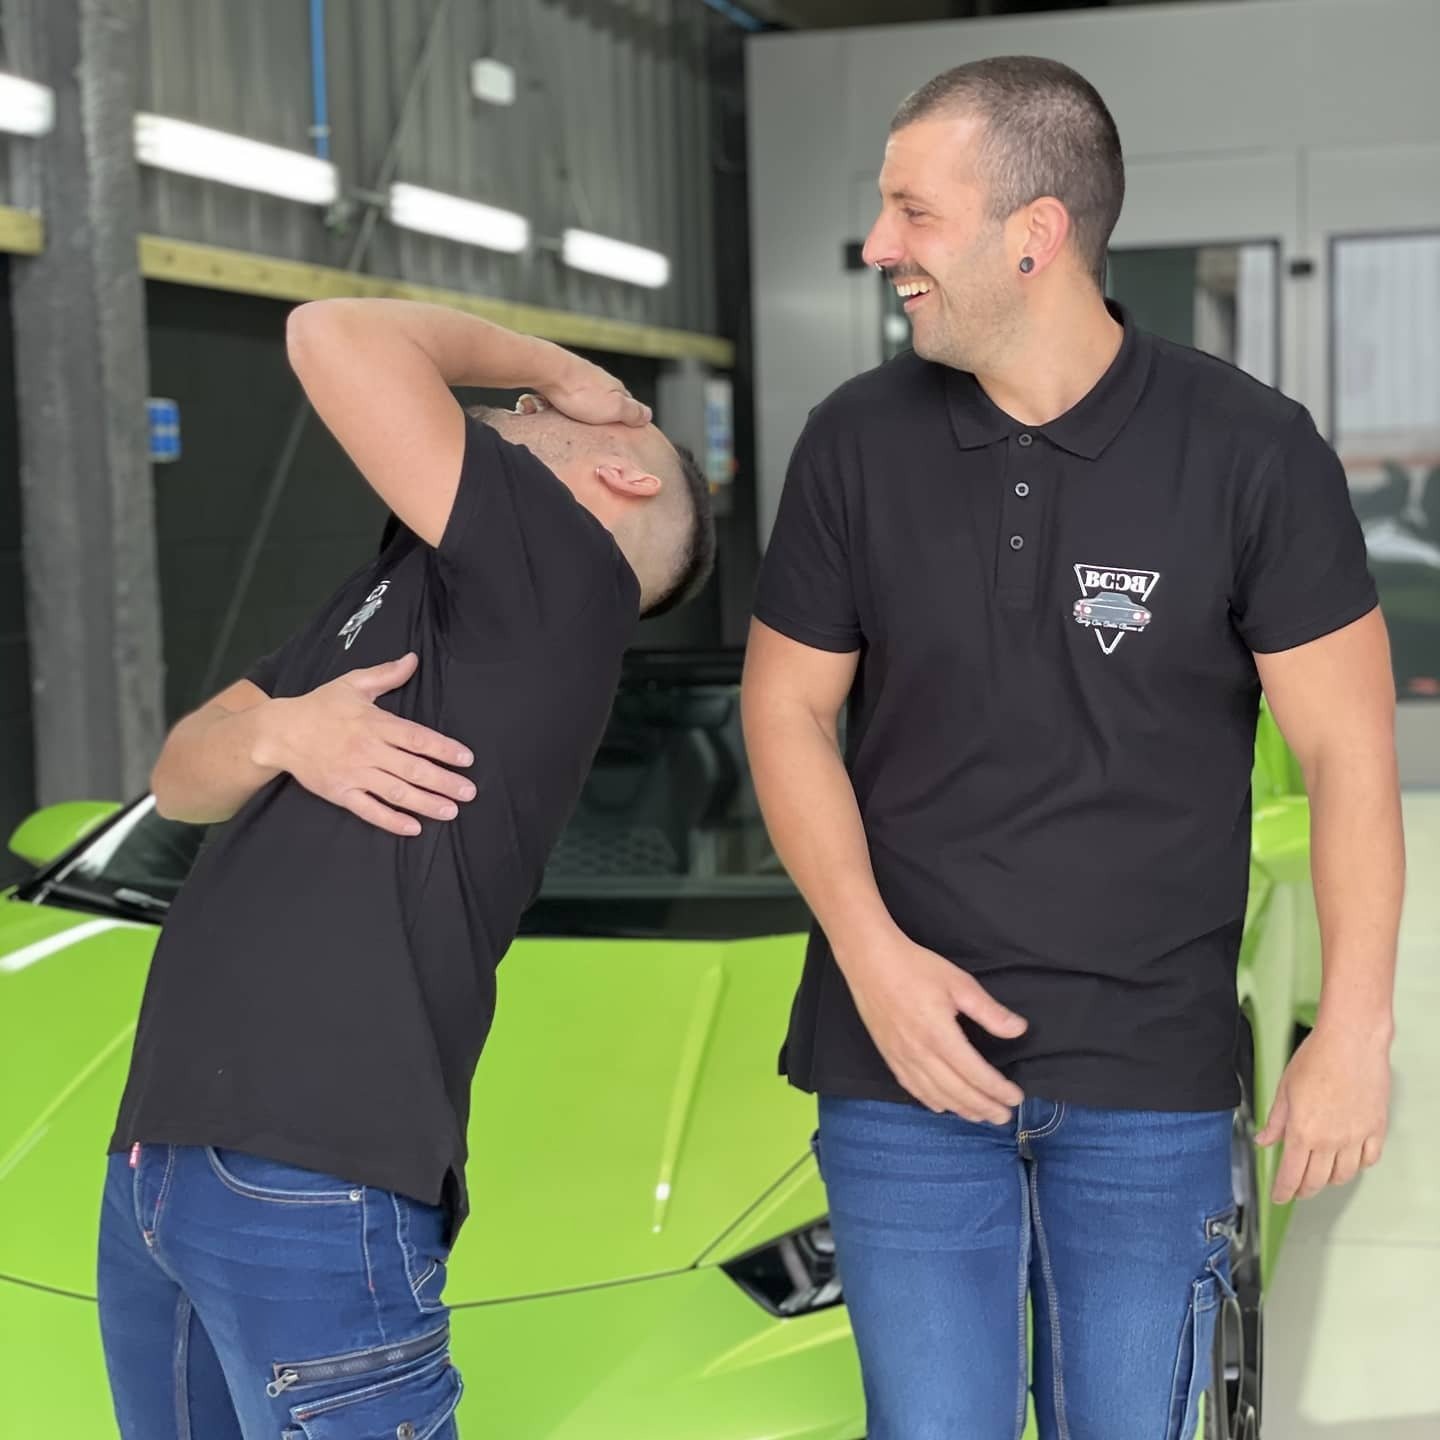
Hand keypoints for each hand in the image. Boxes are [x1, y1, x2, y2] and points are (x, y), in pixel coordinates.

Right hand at [262, 653, 475, 836]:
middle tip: (469, 791)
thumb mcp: (353, 684)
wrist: (280, 732)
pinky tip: (413, 828)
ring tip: (451, 811)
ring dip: (426, 803)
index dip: (444, 748)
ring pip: (396, 792)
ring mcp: (354, 774)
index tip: (466, 759)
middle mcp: (368, 750)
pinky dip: (391, 820)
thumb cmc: (320, 706)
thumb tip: (413, 659)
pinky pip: (369, 810)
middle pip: (413, 768)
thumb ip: (386, 674)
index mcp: (375, 723)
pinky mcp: (340, 793)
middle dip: (444, 781)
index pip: (417, 738)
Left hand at [537, 356, 651, 427]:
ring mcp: (583, 377)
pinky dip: (575, 401)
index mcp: (616, 389)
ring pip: (592, 395)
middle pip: (611, 398)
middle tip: (607, 429)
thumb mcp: (614, 408)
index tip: (629, 430)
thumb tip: (649, 415)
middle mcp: (601, 380)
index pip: (631, 405)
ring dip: (591, 407)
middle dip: (610, 412)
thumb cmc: (579, 392)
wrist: (548, 370)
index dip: (630, 418)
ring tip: (587, 421)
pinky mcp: (564, 377)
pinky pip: (573, 392)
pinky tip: (569, 407)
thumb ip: (632, 412)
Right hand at [842, 933, 1027, 1122]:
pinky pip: (913, 1088)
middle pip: (958, 1092)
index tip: (1015, 1098)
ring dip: (961, 1110)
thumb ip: (989, 1010)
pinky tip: (943, 1106)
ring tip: (981, 1116)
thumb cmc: (915, 967)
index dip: (998, 1090)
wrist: (870, 962)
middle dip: (984, 1107)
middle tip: (1004, 1117)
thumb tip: (1018, 1030)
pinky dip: (932, 1102)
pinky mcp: (889, 1056)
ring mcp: (902, 1058)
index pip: (976, 1074)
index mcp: (940, 1036)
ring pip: (936, 1095)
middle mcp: (920, 1054)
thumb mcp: (958, 983)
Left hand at [1256, 1018, 1390, 1202]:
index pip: (1291, 1174)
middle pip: (1317, 1180)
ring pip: (1344, 1175)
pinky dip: (1358, 1166)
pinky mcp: (1376, 1129)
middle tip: (1298, 1188)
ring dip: (1330, 1180)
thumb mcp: (1284, 1089)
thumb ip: (1276, 1120)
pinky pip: (1369, 1160)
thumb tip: (1263, 1140)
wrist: (1351, 1042)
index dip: (1284, 1191)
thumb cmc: (1316, 1058)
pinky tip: (1349, 1160)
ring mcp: (1356, 1137)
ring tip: (1321, 1176)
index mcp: (1302, 1132)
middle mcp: (1330, 1141)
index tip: (1280, 1197)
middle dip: (1305, 1188)